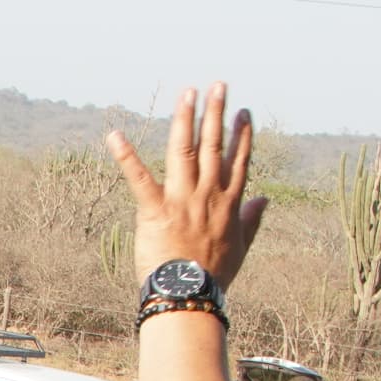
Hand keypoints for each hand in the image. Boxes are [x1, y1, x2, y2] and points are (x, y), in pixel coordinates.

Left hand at [104, 84, 268, 288]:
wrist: (190, 295)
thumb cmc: (215, 275)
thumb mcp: (241, 247)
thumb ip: (253, 220)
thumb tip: (265, 200)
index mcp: (228, 202)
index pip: (238, 160)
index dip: (241, 134)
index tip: (243, 111)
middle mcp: (208, 194)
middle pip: (214, 145)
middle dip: (216, 112)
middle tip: (217, 85)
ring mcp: (182, 199)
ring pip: (185, 150)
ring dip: (186, 119)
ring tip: (188, 93)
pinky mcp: (156, 210)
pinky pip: (139, 178)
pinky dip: (126, 156)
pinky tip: (115, 135)